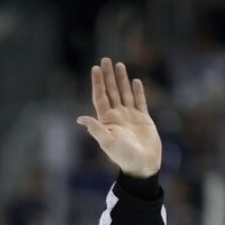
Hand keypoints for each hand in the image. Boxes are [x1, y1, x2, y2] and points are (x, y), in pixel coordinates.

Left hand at [76, 57, 161, 177]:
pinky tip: (135, 81)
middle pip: (111, 91)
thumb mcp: (107, 141)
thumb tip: (80, 119)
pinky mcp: (143, 119)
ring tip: (119, 65)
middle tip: (105, 59)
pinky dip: (137, 91)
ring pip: (125, 93)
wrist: (142, 166)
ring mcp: (130, 117)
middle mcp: (117, 116)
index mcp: (107, 120)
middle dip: (108, 76)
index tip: (95, 68)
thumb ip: (95, 128)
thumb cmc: (123, 155)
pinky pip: (140, 102)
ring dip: (122, 79)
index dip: (97, 83)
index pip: (100, 97)